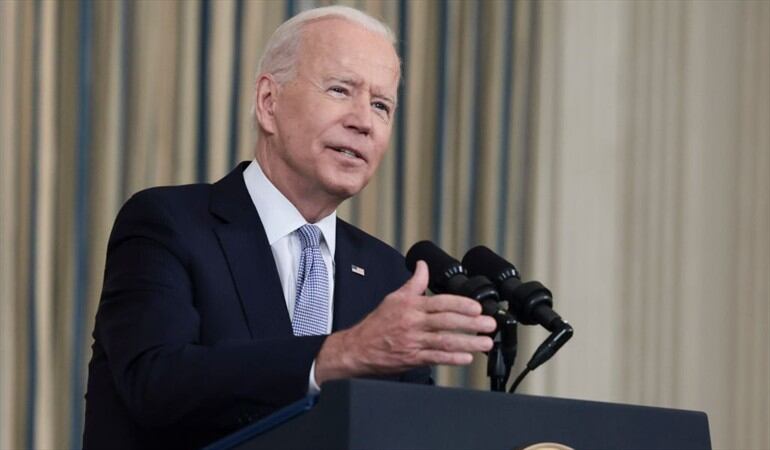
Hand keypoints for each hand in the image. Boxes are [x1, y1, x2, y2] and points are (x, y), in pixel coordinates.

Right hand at [314, 260, 495, 383]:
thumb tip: (422, 265)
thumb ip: (413, 283)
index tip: (477, 307)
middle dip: (471, 323)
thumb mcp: (394, 298)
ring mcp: (413, 341)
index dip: (461, 304)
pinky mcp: (412, 358)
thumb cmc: (376, 325)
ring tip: (485, 343)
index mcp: (410, 306)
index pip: (440, 302)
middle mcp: (413, 323)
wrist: (357, 348)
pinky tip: (466, 358)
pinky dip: (452, 358)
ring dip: (468, 342)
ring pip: (445, 341)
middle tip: (489, 324)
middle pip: (447, 321)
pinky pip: (436, 358)